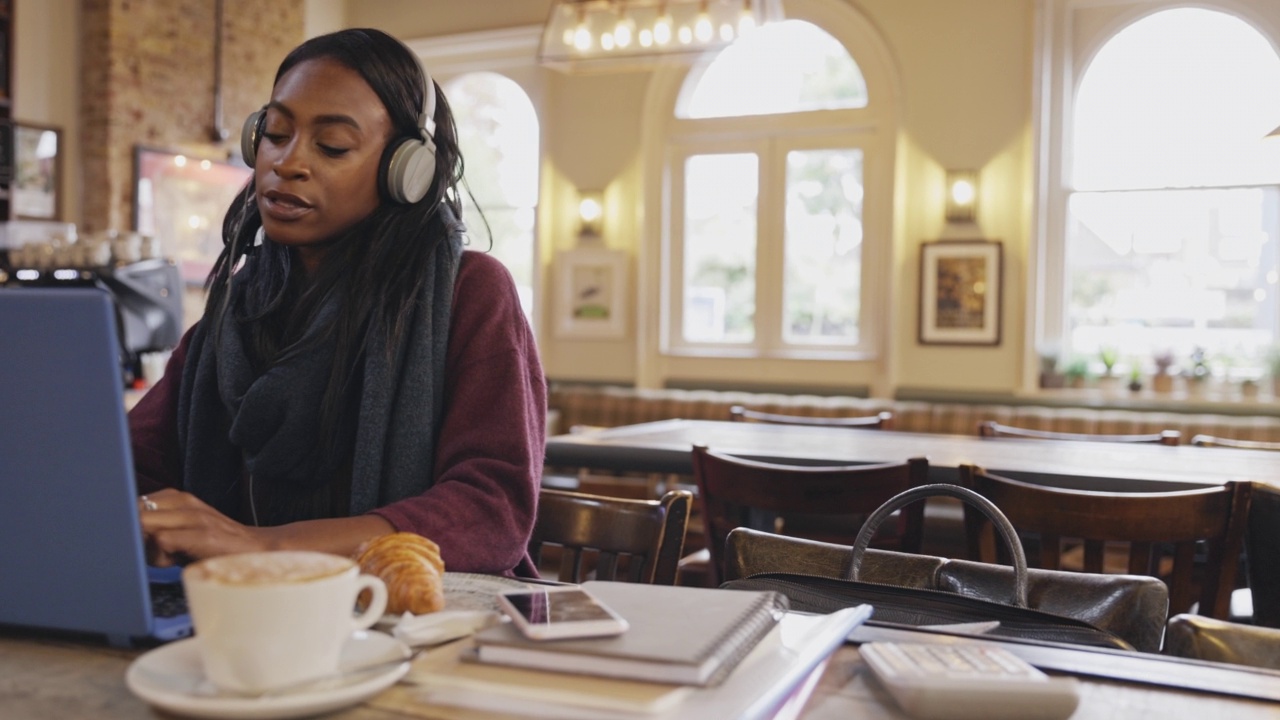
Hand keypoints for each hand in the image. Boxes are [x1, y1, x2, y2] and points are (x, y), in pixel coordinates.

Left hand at [138, 488, 272, 565]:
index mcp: (177, 498)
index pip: (132, 503)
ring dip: (147, 545)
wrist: (256, 549)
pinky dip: (160, 555)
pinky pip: (161, 540)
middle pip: (134, 512)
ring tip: (167, 556)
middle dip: (133, 535)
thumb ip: (157, 526)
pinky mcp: (202, 533)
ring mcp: (194, 516)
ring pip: (145, 523)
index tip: (132, 538)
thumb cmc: (214, 545)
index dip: (126, 523)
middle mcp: (184, 501)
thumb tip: (125, 533)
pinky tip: (176, 561)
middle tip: (154, 551)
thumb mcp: (183, 529)